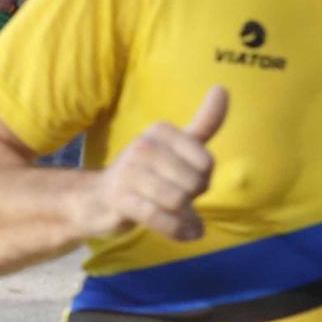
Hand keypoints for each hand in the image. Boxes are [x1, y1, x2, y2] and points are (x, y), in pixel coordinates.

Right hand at [78, 87, 226, 241]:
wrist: (99, 199)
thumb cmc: (147, 173)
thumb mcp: (176, 146)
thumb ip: (204, 122)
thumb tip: (223, 88)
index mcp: (160, 131)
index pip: (206, 162)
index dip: (203, 179)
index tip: (185, 178)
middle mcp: (143, 146)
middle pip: (195, 183)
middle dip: (191, 198)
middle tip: (175, 198)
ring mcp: (128, 172)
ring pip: (178, 201)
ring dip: (184, 217)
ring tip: (176, 216)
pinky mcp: (120, 198)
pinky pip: (160, 218)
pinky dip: (177, 231)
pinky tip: (182, 233)